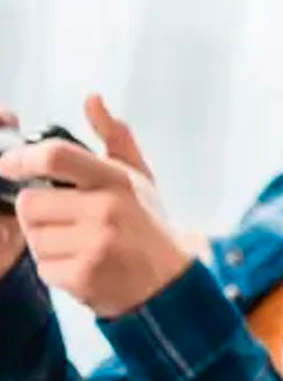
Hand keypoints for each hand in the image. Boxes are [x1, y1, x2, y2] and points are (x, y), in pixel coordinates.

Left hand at [0, 96, 190, 318]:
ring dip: (46, 243)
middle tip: (63, 220)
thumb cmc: (147, 225)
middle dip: (38, 213)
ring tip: (77, 245)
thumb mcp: (138, 178)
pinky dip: (55, 269)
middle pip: (30, 202)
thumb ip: (113, 137)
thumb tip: (92, 98)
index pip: (56, 157)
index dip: (23, 159)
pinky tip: (81, 266)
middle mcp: (106, 210)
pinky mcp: (85, 276)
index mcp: (116, 180)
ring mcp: (96, 244)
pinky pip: (43, 267)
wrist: (169, 282)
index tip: (11, 165)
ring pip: (33, 237)